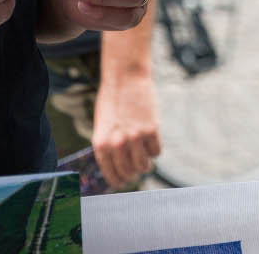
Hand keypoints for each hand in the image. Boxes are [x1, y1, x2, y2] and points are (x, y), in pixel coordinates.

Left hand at [93, 63, 160, 187]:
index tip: (125, 181)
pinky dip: (155, 148)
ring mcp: (135, 138)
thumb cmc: (112, 101)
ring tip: (145, 154)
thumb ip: (108, 147)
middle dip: (134, 173)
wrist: (125, 77)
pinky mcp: (151, 130)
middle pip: (130, 173)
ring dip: (146, 163)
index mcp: (101, 144)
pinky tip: (151, 137)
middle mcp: (117, 144)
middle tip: (137, 167)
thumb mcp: (102, 126)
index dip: (120, 181)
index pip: (112, 176)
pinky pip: (156, 152)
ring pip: (144, 166)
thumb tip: (118, 169)